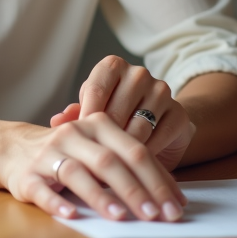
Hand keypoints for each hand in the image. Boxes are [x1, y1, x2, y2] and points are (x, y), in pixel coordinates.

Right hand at [0, 114, 186, 222]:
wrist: (15, 149)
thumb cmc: (71, 153)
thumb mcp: (101, 150)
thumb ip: (131, 165)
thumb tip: (172, 195)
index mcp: (99, 125)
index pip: (134, 151)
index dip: (158, 179)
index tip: (175, 205)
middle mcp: (75, 134)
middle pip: (109, 161)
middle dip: (136, 190)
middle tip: (155, 215)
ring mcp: (49, 153)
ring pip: (78, 173)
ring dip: (100, 197)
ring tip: (120, 217)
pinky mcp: (28, 174)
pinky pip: (43, 189)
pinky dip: (57, 202)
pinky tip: (72, 215)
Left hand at [52, 56, 195, 171]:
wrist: (159, 124)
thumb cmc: (116, 115)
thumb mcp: (93, 112)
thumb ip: (75, 116)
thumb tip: (57, 122)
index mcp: (113, 67)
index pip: (95, 89)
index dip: (85, 119)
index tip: (77, 143)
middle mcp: (138, 74)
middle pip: (116, 112)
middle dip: (104, 141)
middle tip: (94, 163)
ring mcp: (162, 91)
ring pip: (138, 128)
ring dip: (125, 151)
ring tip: (112, 170)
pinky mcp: (179, 113)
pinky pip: (160, 138)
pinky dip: (147, 155)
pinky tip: (136, 167)